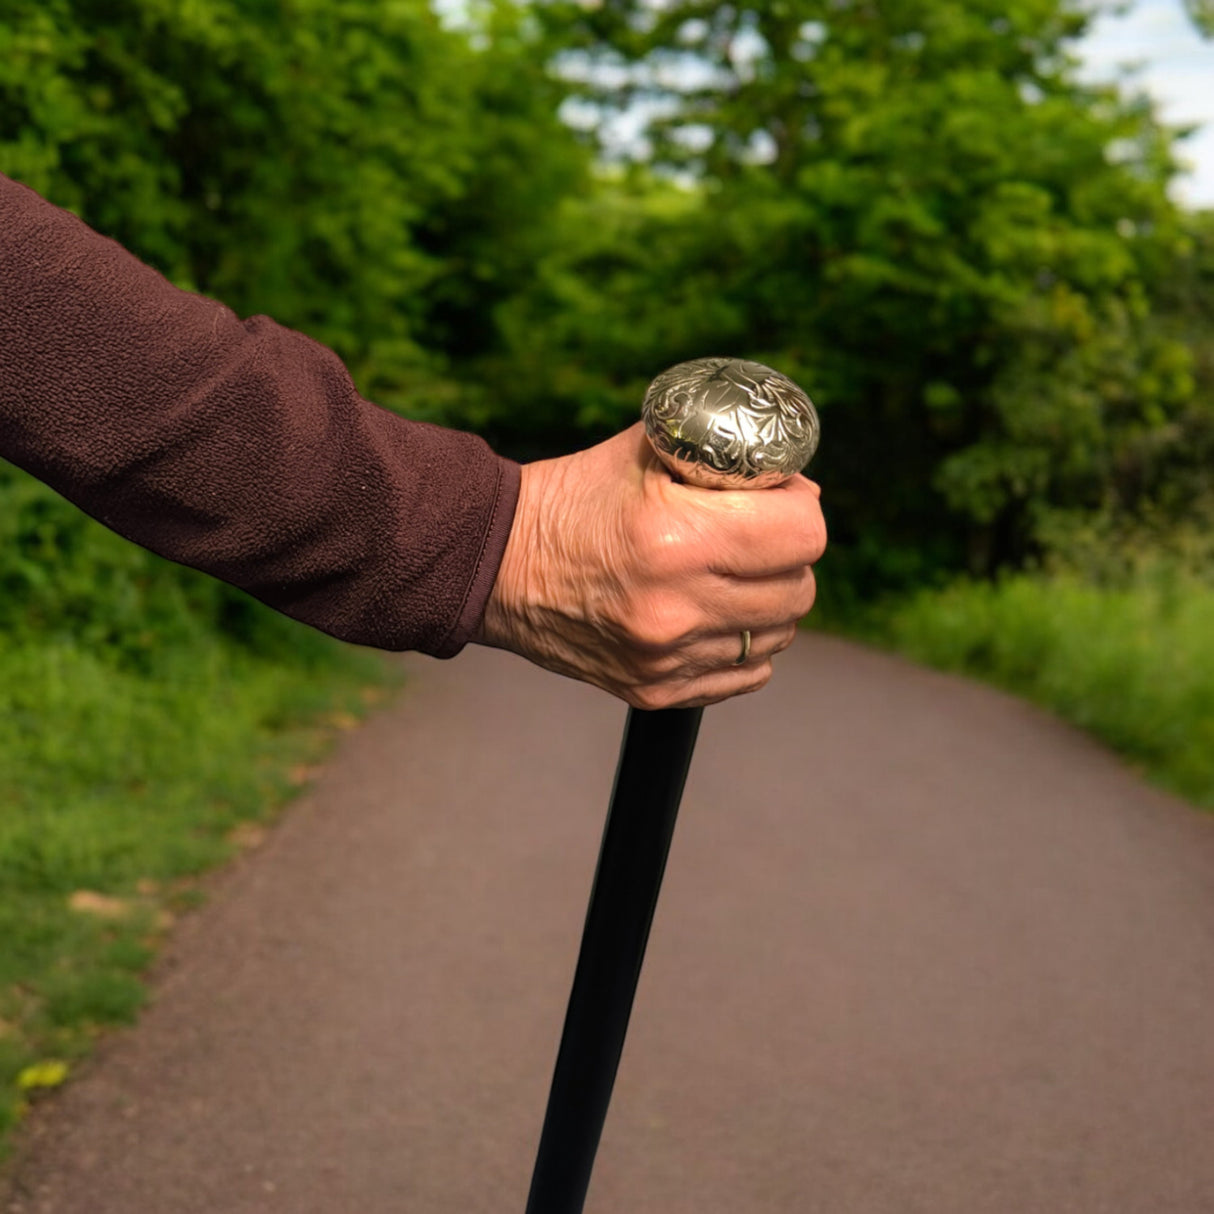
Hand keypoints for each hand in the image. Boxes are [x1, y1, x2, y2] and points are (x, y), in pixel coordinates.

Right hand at [475, 423, 826, 708]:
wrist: (497, 567)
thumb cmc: (573, 500)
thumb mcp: (644, 451)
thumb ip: (722, 457)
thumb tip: (797, 484)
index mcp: (676, 537)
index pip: (803, 534)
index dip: (800, 509)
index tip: (780, 500)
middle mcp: (676, 606)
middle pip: (799, 589)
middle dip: (787, 556)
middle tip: (755, 537)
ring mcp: (667, 658)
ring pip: (778, 633)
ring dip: (768, 601)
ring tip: (729, 576)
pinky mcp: (657, 690)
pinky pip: (748, 673)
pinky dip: (743, 644)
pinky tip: (711, 615)